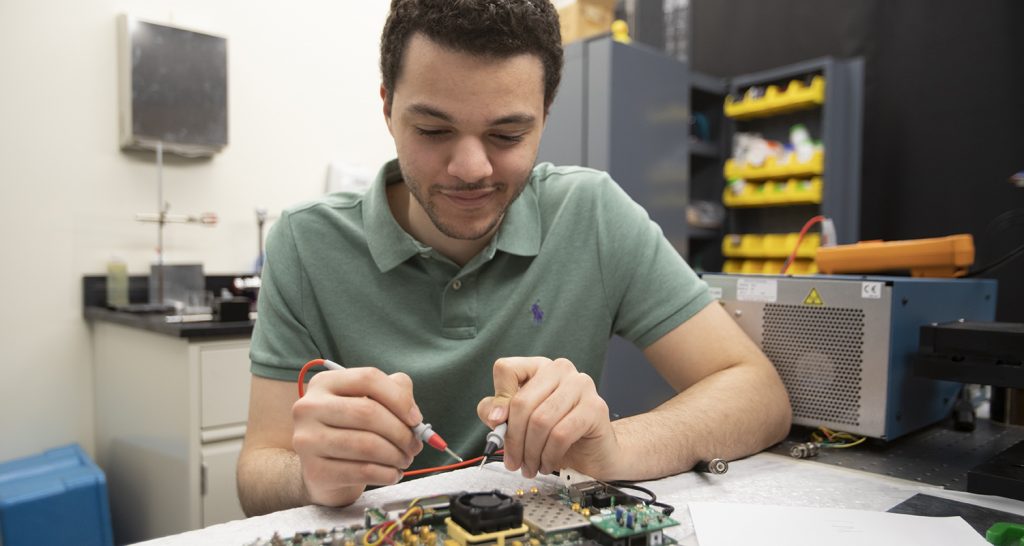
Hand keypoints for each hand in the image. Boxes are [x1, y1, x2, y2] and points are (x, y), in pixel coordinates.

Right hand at [291, 367, 422, 505]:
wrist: (323, 469)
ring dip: (396, 455)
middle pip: (368, 412)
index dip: (399, 398)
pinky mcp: (314, 471)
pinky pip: (362, 471)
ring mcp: (308, 440)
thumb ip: (396, 392)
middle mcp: (309, 407)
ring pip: (367, 445)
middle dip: (401, 431)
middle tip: (415, 445)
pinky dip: (386, 474)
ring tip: (405, 459)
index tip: (416, 419)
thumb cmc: (351, 429)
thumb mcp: (370, 401)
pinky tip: (393, 473)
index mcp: (324, 383)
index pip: (368, 379)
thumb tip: (413, 415)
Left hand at [476, 357, 620, 478]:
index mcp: (538, 367)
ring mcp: (580, 385)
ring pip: (541, 420)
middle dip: (514, 439)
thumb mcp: (520, 423)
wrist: (593, 453)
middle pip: (522, 401)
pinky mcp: (595, 407)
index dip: (498, 398)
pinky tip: (547, 464)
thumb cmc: (556, 435)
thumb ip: (499, 413)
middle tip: (513, 462)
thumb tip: (493, 415)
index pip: (507, 369)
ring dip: (531, 452)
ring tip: (530, 467)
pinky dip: (549, 455)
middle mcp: (560, 370)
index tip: (496, 423)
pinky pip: (561, 434)